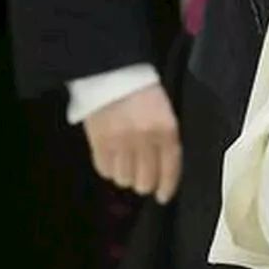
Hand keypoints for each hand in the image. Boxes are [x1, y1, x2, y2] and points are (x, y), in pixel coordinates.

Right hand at [82, 84, 181, 203]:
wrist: (112, 72)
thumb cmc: (143, 91)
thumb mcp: (165, 112)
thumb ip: (165, 138)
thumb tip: (162, 167)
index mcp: (166, 129)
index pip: (170, 167)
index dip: (167, 186)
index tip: (163, 197)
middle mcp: (144, 139)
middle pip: (145, 179)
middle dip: (145, 184)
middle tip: (142, 180)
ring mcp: (120, 142)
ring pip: (124, 178)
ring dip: (125, 176)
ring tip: (125, 165)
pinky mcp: (98, 142)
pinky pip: (104, 169)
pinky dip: (108, 169)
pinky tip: (111, 160)